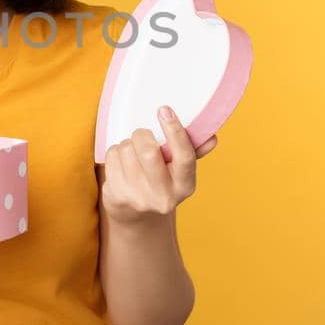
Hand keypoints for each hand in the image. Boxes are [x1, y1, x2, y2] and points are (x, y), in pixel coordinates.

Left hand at [100, 105, 217, 225]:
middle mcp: (164, 197)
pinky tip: (121, 163)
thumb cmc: (161, 180)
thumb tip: (212, 138)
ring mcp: (139, 198)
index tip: (165, 110)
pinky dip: (114, 153)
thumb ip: (194, 151)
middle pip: (148, 152)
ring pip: (126, 151)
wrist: (135, 214)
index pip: (185, 156)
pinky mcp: (117, 196)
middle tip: (143, 134)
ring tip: (132, 153)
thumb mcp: (179, 170)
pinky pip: (111, 158)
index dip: (175, 131)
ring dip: (126, 144)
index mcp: (185, 186)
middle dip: (142, 135)